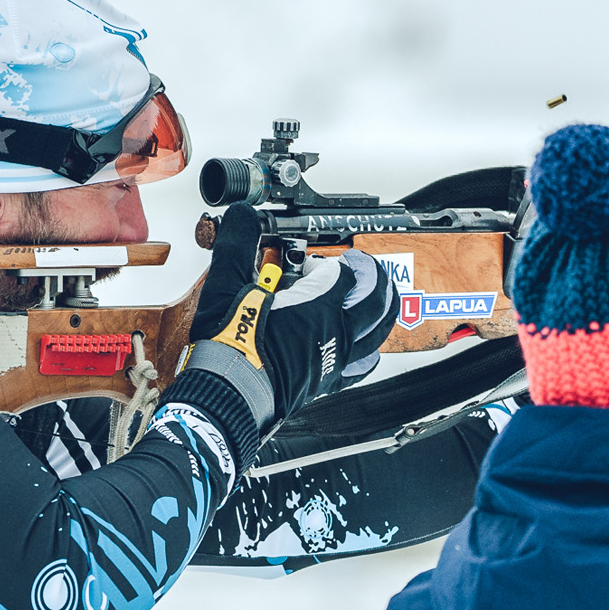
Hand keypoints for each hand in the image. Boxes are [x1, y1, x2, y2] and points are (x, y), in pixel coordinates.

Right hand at [187, 204, 397, 422]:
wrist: (228, 393)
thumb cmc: (231, 346)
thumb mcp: (227, 283)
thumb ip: (239, 243)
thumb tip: (243, 215)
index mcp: (319, 305)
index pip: (348, 275)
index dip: (338, 262)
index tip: (318, 262)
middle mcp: (335, 332)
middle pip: (376, 301)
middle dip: (375, 281)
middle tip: (365, 272)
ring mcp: (335, 358)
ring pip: (376, 334)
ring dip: (381, 314)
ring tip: (378, 304)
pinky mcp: (325, 382)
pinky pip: (360, 366)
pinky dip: (366, 353)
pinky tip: (362, 350)